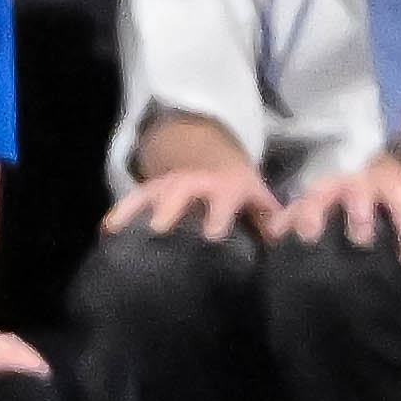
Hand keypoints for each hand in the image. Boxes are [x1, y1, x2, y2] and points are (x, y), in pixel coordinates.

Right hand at [102, 164, 276, 243]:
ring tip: (118, 231)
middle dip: (169, 209)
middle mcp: (195, 183)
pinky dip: (118, 213)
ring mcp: (169, 185)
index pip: (224, 199)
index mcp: (227, 187)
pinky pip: (131, 199)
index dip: (218, 214)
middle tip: (158, 230)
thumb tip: (294, 241)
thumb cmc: (240, 192)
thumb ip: (271, 221)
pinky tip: (106, 232)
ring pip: (151, 194)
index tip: (211, 235)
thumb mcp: (259, 200)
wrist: (210, 159)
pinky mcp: (150, 191)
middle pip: (180, 192)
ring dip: (135, 210)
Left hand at [287, 150, 400, 269]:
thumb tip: (270, 235)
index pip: (320, 195)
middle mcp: (367, 184)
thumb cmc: (357, 188)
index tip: (308, 236)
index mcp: (339, 185)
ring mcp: (398, 191)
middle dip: (361, 217)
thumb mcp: (329, 194)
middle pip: (361, 197)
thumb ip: (298, 214)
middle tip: (361, 242)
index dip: (312, 213)